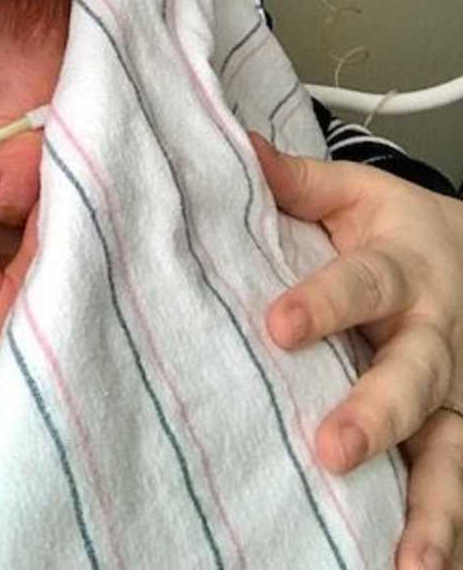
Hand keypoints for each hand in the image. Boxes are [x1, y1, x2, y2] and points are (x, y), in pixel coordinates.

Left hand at [251, 134, 462, 569]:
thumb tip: (232, 145)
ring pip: (449, 453)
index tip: (277, 326)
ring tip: (406, 563)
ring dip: (430, 508)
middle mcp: (434, 338)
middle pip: (411, 378)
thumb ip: (296, 180)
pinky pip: (455, 487)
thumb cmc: (398, 230)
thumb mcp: (356, 195)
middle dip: (376, 415)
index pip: (360, 285)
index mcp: (401, 269)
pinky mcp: (458, 435)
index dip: (321, 304)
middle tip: (332, 448)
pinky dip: (443, 533)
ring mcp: (453, 396)